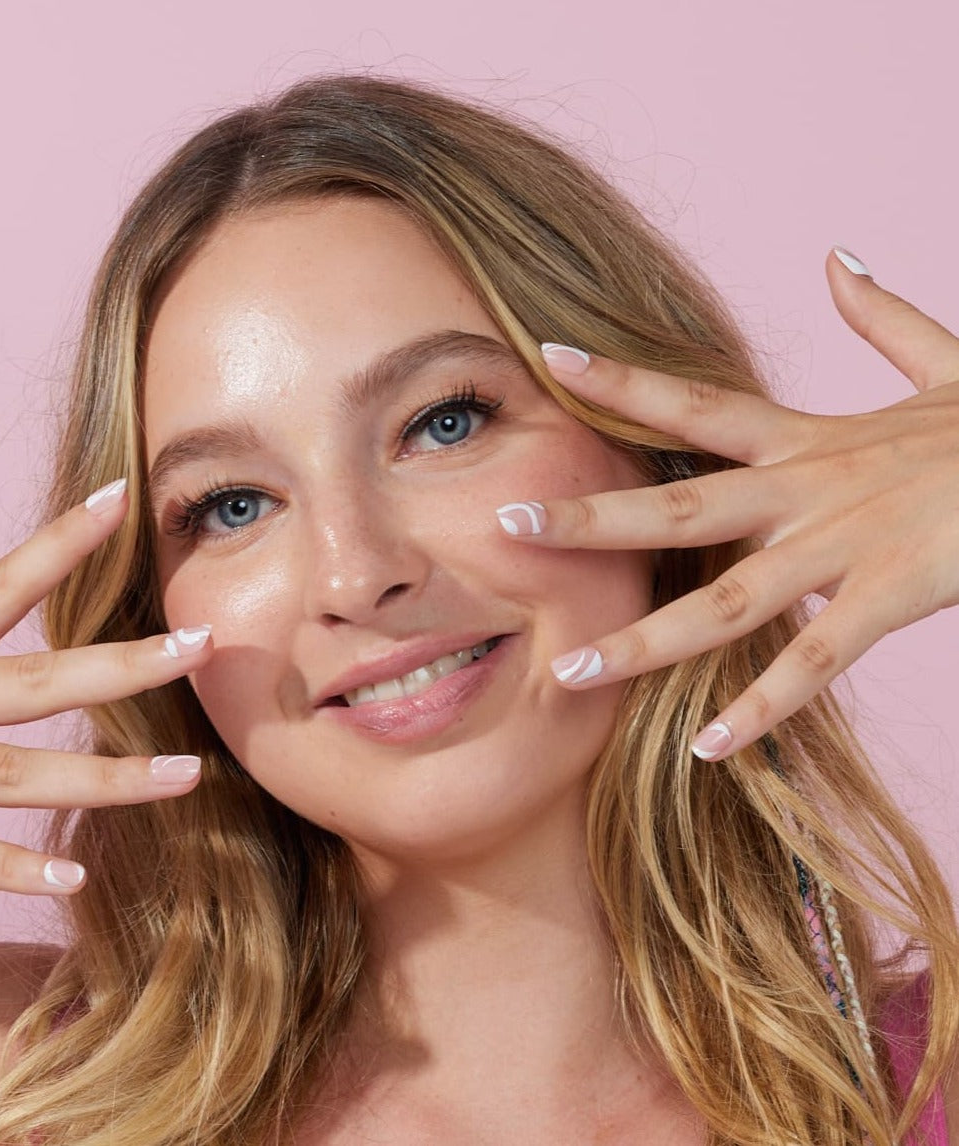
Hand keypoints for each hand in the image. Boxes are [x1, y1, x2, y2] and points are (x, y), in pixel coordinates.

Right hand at [0, 481, 209, 893]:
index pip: (2, 584)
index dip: (63, 540)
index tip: (127, 497)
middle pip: (36, 678)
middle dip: (126, 664)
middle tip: (207, 644)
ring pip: (12, 770)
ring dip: (104, 776)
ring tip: (186, 776)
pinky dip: (7, 866)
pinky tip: (75, 873)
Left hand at [497, 248, 958, 760]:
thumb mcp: (942, 361)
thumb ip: (881, 315)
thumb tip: (837, 256)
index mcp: (807, 437)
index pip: (694, 402)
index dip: (620, 380)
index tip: (547, 357)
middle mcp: (808, 490)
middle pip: (678, 506)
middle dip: (592, 520)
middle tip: (507, 527)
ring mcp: (846, 547)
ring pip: (727, 602)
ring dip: (646, 641)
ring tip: (571, 673)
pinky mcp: (894, 596)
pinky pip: (816, 662)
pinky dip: (763, 707)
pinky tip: (708, 748)